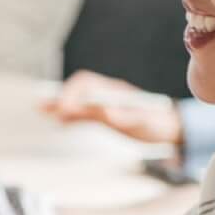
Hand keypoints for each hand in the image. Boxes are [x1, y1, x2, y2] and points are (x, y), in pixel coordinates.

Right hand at [42, 70, 184, 146]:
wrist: (171, 129)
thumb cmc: (156, 124)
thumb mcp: (138, 122)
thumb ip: (117, 116)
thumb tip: (98, 109)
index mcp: (114, 91)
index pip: (86, 84)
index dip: (71, 94)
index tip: (63, 109)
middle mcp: (108, 93)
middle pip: (78, 89)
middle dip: (60, 96)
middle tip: (43, 108)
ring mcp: (106, 103)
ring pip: (78, 99)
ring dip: (61, 103)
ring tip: (42, 109)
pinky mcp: (107, 114)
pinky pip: (84, 111)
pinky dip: (70, 113)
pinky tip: (60, 120)